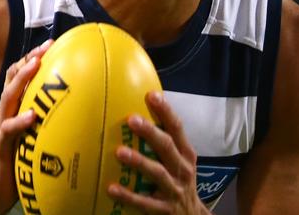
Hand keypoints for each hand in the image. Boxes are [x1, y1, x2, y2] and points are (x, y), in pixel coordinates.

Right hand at [0, 40, 52, 213]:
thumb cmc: (15, 157)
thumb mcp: (31, 134)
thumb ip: (44, 118)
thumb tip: (75, 107)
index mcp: (13, 107)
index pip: (20, 75)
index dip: (32, 57)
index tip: (51, 43)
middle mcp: (4, 111)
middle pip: (14, 78)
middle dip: (29, 60)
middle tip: (45, 48)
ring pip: (8, 97)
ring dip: (22, 80)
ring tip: (36, 66)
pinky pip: (7, 130)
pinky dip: (19, 121)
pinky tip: (31, 116)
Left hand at [108, 91, 208, 214]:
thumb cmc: (179, 181)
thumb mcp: (180, 161)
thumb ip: (165, 142)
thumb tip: (138, 115)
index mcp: (186, 154)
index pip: (177, 128)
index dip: (165, 111)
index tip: (151, 95)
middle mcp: (182, 169)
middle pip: (167, 147)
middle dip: (150, 132)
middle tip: (131, 119)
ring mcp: (174, 190)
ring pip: (157, 173)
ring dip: (138, 161)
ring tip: (119, 152)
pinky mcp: (164, 209)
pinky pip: (144, 203)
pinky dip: (128, 195)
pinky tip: (112, 188)